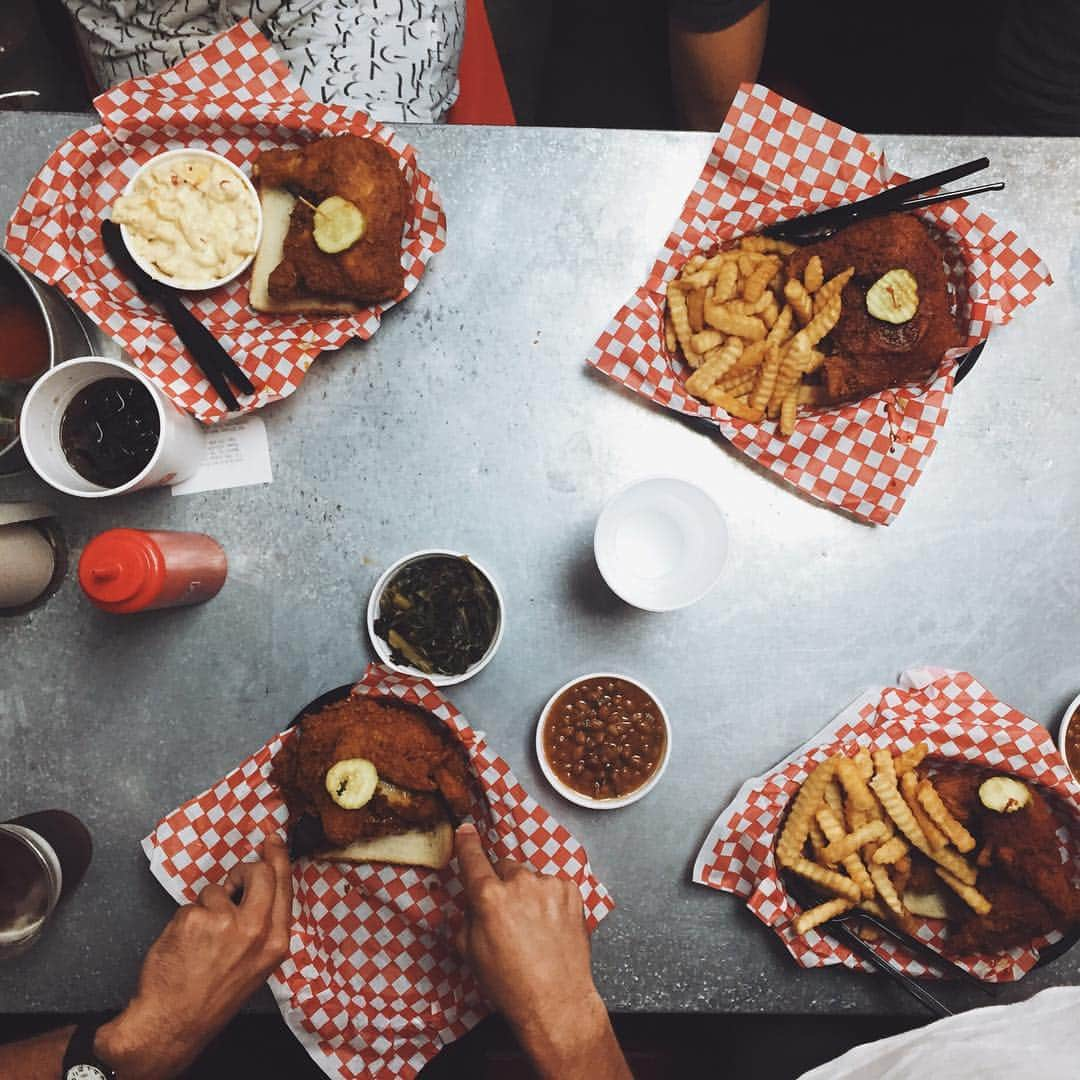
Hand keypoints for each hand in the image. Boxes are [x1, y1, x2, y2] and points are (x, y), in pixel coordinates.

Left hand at [96, 834, 291, 1079]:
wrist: (173, 1022)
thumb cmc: (214, 995)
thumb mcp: (257, 965)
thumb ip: (264, 925)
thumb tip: (259, 888)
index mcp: (276, 941)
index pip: (283, 885)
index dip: (279, 858)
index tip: (273, 840)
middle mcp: (255, 929)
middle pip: (258, 872)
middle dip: (243, 871)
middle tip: (232, 881)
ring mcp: (224, 922)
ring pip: (217, 889)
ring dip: (207, 906)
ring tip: (200, 939)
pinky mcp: (195, 919)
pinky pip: (192, 904)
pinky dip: (186, 919)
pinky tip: (183, 944)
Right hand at [454, 823, 628, 1079]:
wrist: (556, 1001)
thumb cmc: (510, 984)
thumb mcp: (471, 953)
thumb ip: (465, 918)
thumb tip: (468, 903)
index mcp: (489, 897)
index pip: (473, 857)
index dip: (467, 842)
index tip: (466, 830)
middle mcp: (519, 883)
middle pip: (504, 868)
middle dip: (502, 884)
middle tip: (507, 915)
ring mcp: (548, 885)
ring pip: (530, 878)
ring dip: (528, 893)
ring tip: (534, 927)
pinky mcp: (571, 890)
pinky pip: (553, 886)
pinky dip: (550, 899)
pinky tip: (550, 925)